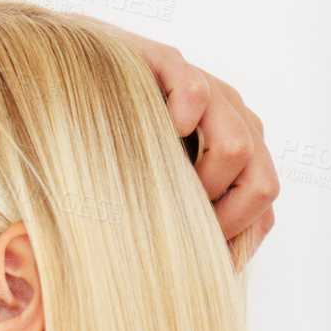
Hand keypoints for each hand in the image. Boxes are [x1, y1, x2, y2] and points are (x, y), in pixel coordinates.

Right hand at [90, 20, 277, 259]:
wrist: (67, 77)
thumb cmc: (111, 142)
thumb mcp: (156, 189)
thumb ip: (189, 220)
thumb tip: (214, 268)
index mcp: (240, 149)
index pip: (263, 206)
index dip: (232, 238)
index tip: (189, 254)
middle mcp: (234, 119)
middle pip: (262, 185)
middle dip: (220, 220)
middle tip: (174, 230)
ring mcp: (206, 91)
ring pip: (237, 148)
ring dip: (197, 185)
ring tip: (155, 189)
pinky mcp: (168, 63)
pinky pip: (195, 93)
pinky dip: (181, 120)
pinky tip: (152, 134)